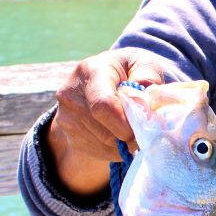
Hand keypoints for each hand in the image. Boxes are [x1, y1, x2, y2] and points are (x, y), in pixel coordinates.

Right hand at [47, 49, 166, 196]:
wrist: (105, 80)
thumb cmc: (130, 71)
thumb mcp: (144, 64)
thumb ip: (148, 78)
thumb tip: (145, 101)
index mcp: (91, 71)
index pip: (103, 105)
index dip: (126, 123)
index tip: (145, 127)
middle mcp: (71, 94)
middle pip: (104, 130)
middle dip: (130, 135)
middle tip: (146, 131)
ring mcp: (66, 116)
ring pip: (103, 144)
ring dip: (125, 144)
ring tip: (133, 128)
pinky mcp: (69, 135)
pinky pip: (98, 151)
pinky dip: (116, 150)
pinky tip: (121, 134)